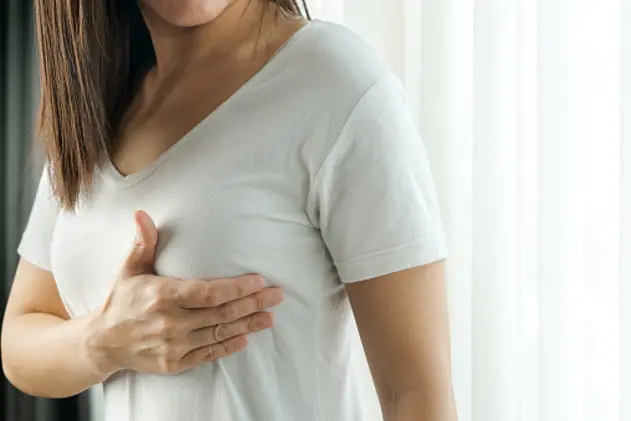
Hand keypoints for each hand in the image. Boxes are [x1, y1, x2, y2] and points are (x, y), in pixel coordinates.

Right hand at [85, 210, 282, 375]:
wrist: (102, 342)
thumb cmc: (122, 301)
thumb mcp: (130, 269)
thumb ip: (143, 243)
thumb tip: (142, 214)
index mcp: (163, 296)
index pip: (208, 293)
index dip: (236, 288)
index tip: (258, 280)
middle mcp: (171, 323)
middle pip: (222, 313)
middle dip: (253, 303)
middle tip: (277, 295)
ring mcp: (174, 346)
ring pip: (219, 334)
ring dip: (248, 325)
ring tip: (270, 317)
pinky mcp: (175, 363)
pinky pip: (208, 355)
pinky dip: (228, 346)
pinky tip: (246, 338)